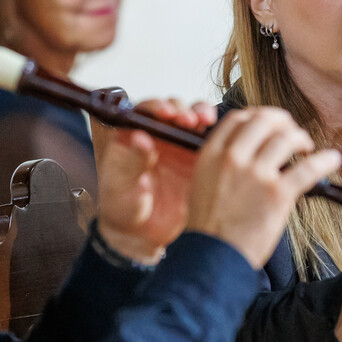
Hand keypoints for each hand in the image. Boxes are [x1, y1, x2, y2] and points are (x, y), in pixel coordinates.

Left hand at [94, 99, 215, 263]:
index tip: (164, 112)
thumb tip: (140, 139)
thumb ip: (130, 162)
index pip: (144, 112)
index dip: (155, 107)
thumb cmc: (123, 208)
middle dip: (181, 110)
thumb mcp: (120, 187)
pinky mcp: (198, 159)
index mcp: (132, 136)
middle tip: (186, 119)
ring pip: (193, 119)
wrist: (144, 234)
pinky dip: (216, 134)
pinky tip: (220, 135)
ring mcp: (179, 145)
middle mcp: (157, 135)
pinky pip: (209, 141)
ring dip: (199, 114)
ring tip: (203, 120)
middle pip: (172, 110)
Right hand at [186, 107, 341, 267]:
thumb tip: (249, 150)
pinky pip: (308, 168)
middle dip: (283, 122)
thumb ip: (221, 162)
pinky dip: (324, 160)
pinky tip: (332, 159)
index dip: (258, 115)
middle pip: (265, 120)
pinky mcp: (277, 194)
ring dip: (302, 139)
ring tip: (306, 149)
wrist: (213, 257)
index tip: (270, 123)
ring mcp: (256, 175)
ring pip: (287, 138)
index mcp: (211, 154)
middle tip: (291, 133)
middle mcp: (233, 159)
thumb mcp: (203, 183)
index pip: (239, 118)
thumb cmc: (209, 227)